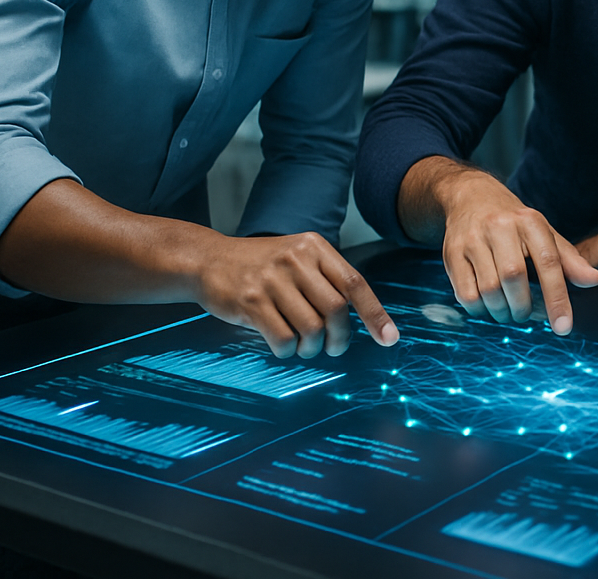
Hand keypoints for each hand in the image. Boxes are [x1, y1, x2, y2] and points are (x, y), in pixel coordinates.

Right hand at [195, 232, 398, 358]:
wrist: (207, 260)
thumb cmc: (261, 265)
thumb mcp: (297, 257)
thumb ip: (326, 280)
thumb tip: (362, 319)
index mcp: (314, 247)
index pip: (355, 283)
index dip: (376, 314)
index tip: (389, 339)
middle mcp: (296, 259)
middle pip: (336, 310)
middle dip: (340, 338)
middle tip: (333, 348)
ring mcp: (272, 280)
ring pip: (311, 328)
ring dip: (312, 348)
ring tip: (305, 347)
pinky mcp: (251, 301)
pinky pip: (283, 339)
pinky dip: (288, 351)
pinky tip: (283, 346)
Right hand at [437, 171, 597, 333]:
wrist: (470, 197)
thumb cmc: (515, 222)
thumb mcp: (545, 234)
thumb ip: (569, 259)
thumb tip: (595, 280)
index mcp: (531, 222)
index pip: (549, 263)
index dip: (557, 298)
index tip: (563, 327)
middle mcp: (501, 227)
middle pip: (514, 278)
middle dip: (522, 307)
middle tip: (525, 314)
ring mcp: (473, 239)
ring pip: (489, 289)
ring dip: (501, 311)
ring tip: (507, 310)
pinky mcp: (452, 253)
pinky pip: (465, 294)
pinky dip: (479, 309)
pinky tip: (486, 305)